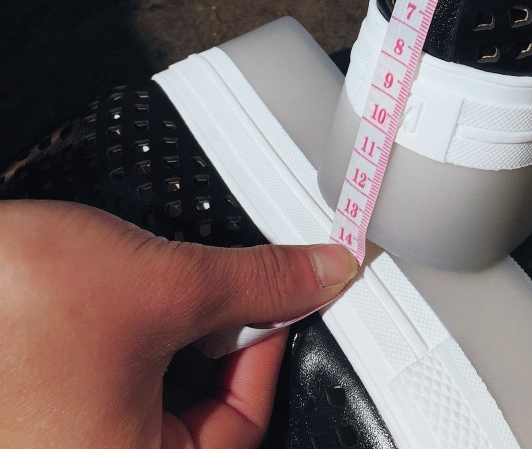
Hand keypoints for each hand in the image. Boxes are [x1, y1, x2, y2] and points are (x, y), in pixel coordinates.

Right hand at [0, 200, 356, 447]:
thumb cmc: (14, 296)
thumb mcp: (163, 283)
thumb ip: (261, 283)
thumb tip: (325, 274)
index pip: (240, 431)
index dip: (267, 350)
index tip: (274, 299)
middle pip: (197, 418)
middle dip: (215, 342)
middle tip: (208, 290)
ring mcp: (59, 440)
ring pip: (154, 399)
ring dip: (172, 340)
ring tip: (150, 292)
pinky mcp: (38, 418)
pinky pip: (110, 393)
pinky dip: (134, 348)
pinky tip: (117, 306)